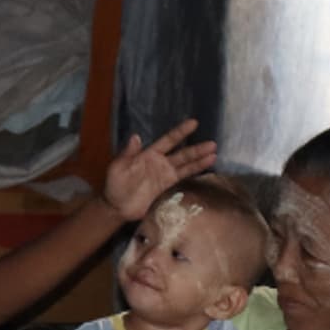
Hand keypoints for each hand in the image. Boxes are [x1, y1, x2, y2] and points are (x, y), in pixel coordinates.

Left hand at [102, 119, 219, 220]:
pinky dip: (194, 173)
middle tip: (212, 143)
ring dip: (199, 160)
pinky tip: (205, 169)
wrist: (117, 206)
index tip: (194, 123)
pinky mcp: (168, 187)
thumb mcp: (118, 167)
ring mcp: (165, 175)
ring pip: (186, 165)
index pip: (168, 140)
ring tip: (214, 154)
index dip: (180, 132)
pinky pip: (183, 178)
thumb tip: (136, 136)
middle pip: (182, 153)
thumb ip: (128, 153)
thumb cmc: (115, 184)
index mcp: (149, 154)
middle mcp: (160, 162)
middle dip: (197, 149)